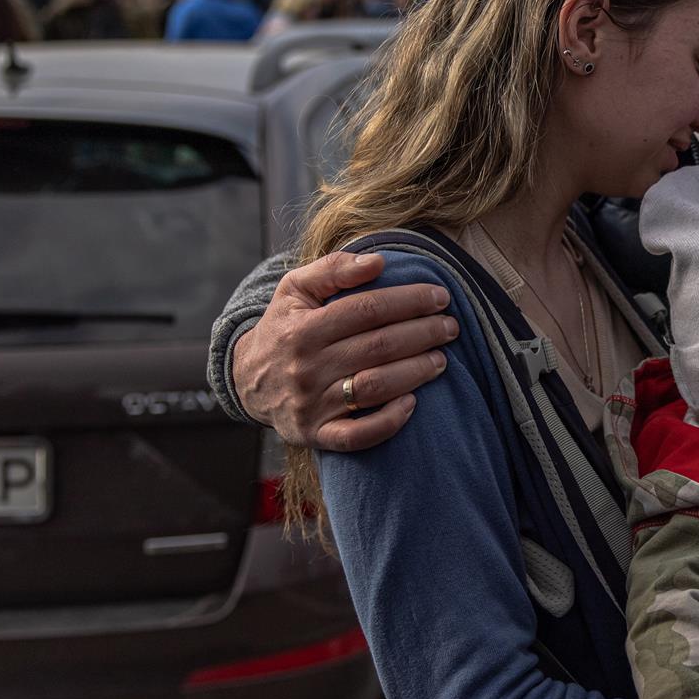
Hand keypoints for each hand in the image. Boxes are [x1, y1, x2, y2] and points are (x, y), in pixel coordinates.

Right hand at [232, 252, 457, 450]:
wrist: (248, 381)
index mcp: (304, 328)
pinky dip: (388, 423)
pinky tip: (412, 405)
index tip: (440, 297)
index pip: (367, 309)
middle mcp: (307, 367)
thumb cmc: (284, 328)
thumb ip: (333, 269)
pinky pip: (356, 435)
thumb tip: (378, 262)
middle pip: (378, 347)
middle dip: (423, 334)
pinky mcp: (317, 434)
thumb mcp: (295, 290)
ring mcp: (312, 404)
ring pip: (374, 388)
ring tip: (441, 360)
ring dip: (415, 373)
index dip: (409, 301)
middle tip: (450, 327)